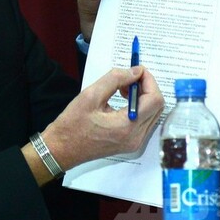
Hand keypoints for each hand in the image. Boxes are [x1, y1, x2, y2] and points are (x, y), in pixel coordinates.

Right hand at [40, 66, 163, 170]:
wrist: (62, 149)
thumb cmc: (72, 124)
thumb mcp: (90, 96)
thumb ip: (115, 80)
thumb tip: (135, 71)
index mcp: (126, 126)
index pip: (153, 99)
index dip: (148, 81)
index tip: (136, 70)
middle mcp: (136, 137)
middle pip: (157, 106)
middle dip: (146, 88)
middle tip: (128, 78)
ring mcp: (135, 143)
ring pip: (153, 114)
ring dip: (143, 97)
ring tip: (122, 90)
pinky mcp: (131, 144)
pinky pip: (145, 122)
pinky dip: (139, 107)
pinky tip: (123, 102)